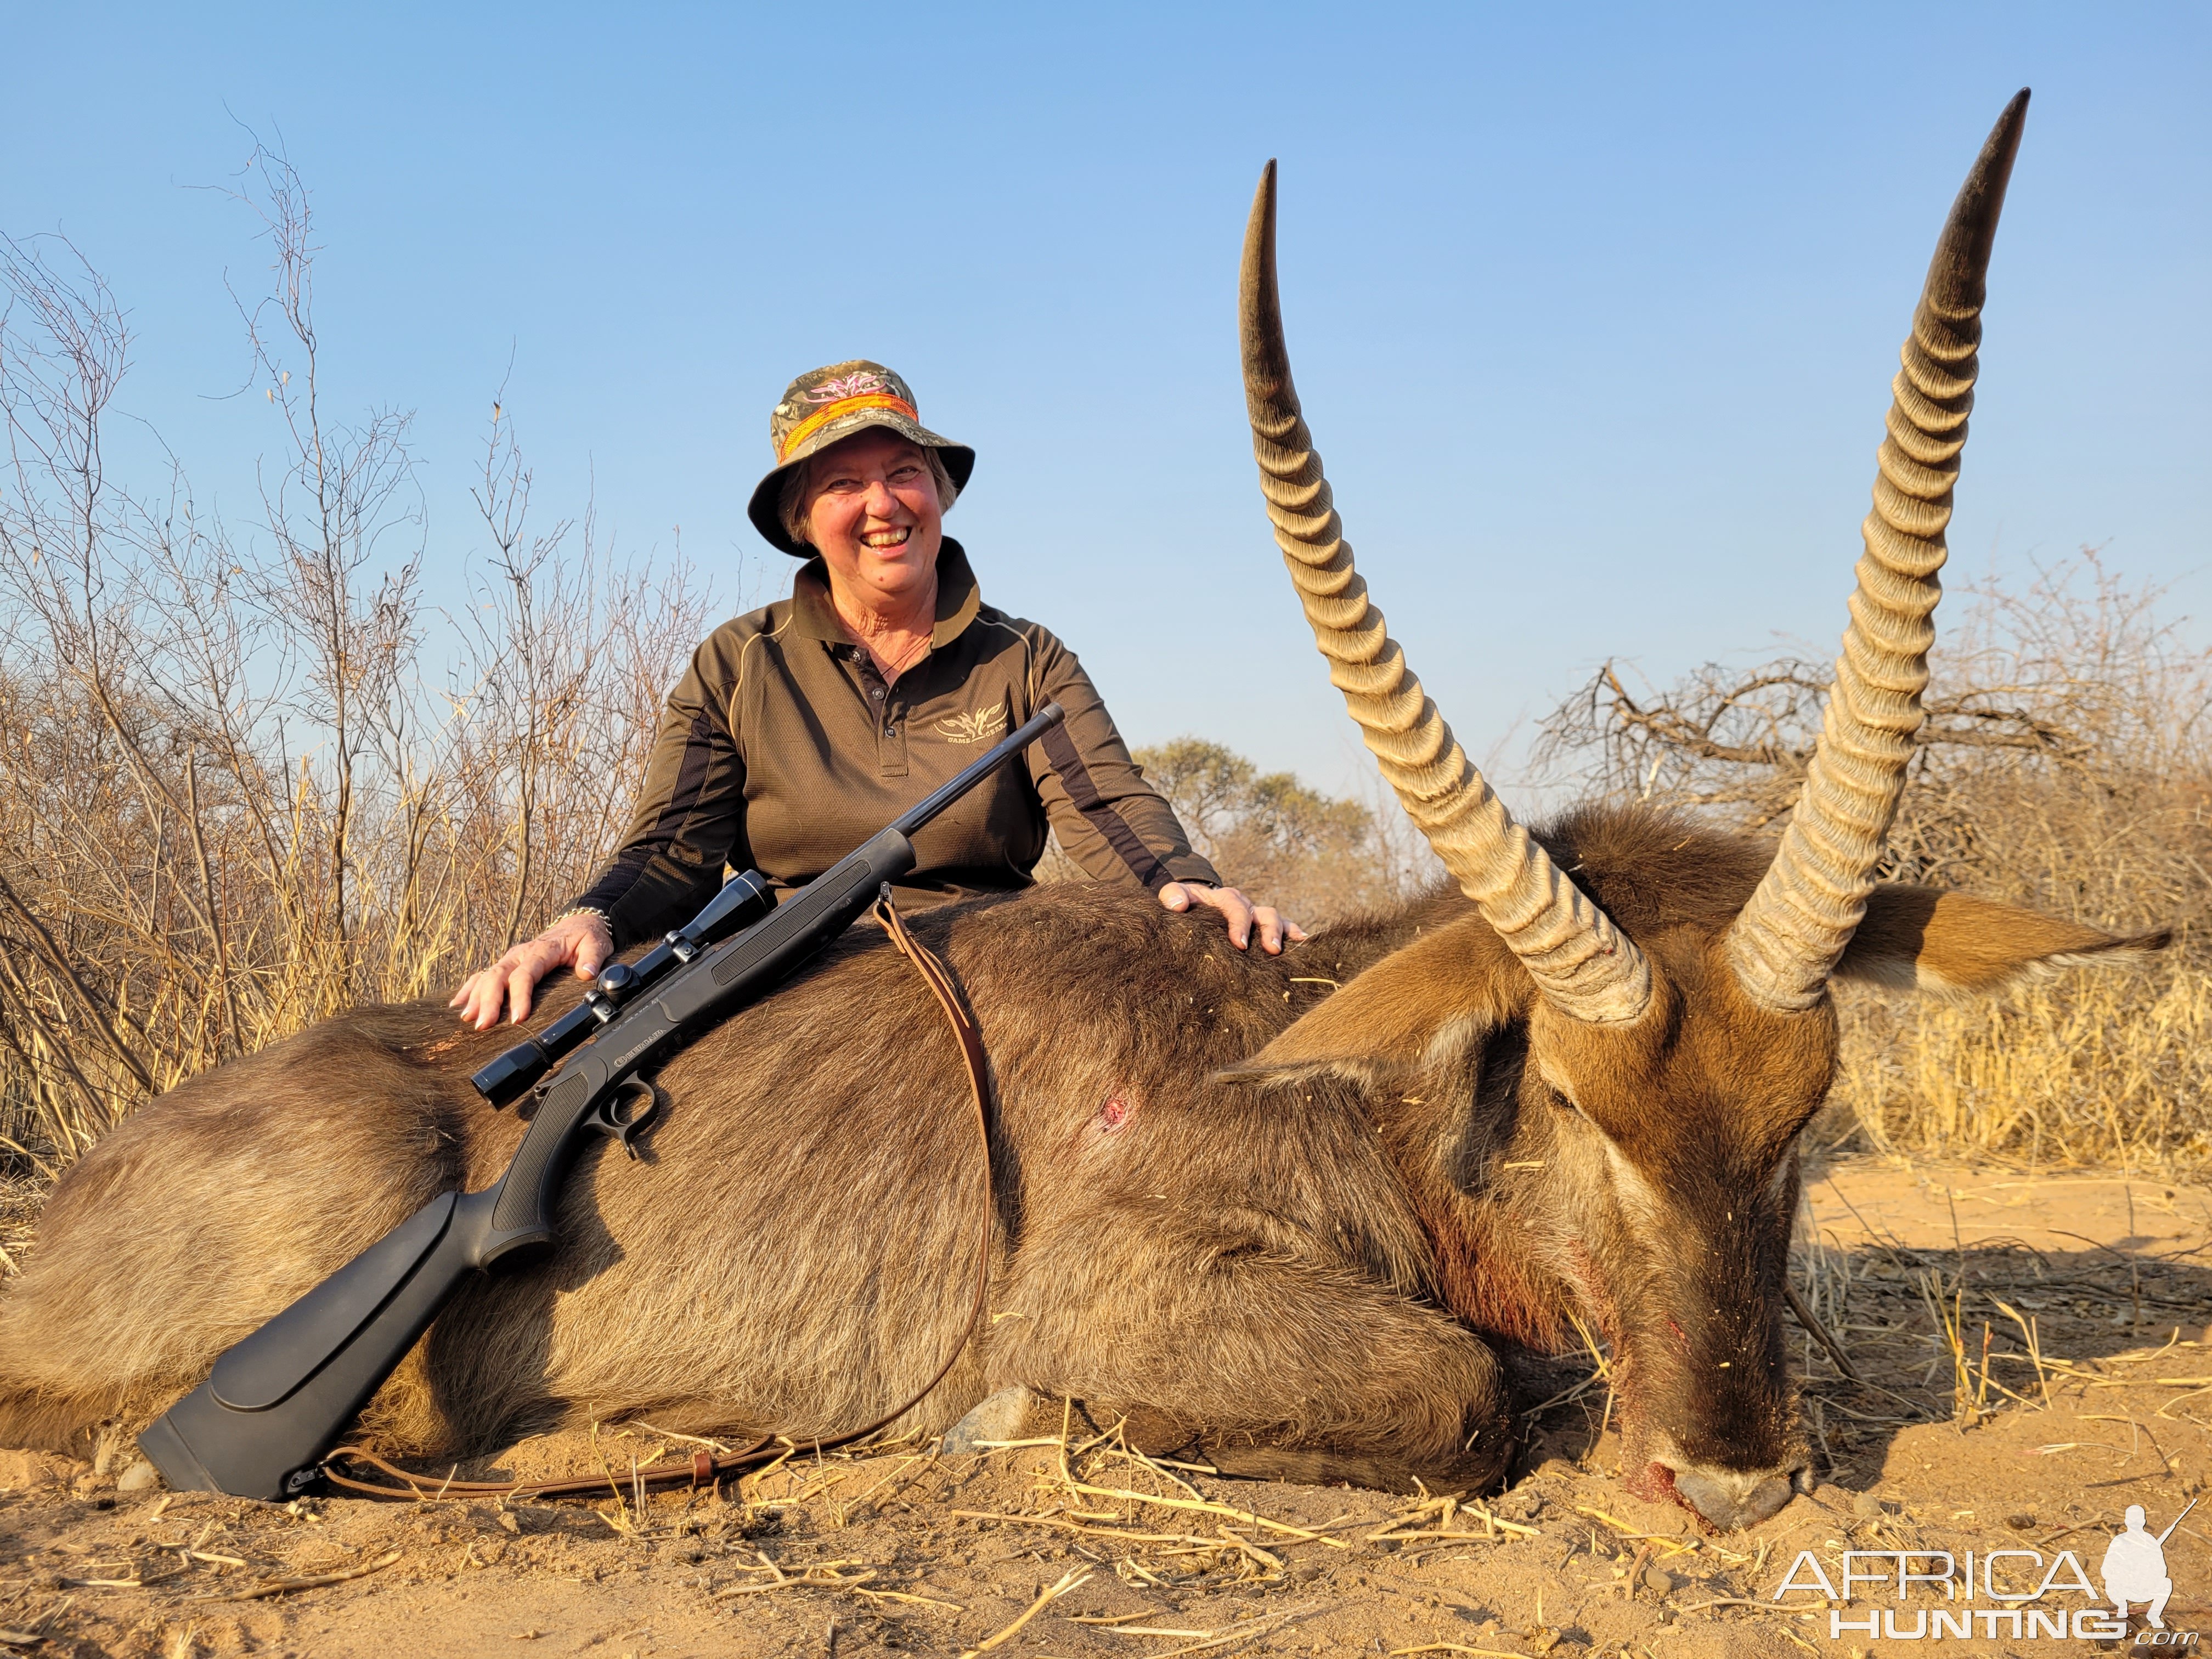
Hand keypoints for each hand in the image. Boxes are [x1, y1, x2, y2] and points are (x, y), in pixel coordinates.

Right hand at [449, 911, 614, 1029]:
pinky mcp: (507, 964)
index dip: (520, 996)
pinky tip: (457, 1005)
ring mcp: (511, 958)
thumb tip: (587, 972)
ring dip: (475, 997)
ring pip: (487, 976)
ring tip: (467, 1019)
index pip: (526, 973)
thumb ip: (592, 957)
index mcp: (542, 950)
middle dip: (488, 1001)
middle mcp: (521, 953)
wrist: (579, 923)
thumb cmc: (586, 936)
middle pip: (499, 975)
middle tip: (482, 1025)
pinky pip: (483, 975)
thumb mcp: (596, 943)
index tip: (518, 1018)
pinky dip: (469, 989)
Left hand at [1158, 882, 1308, 953]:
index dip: (1239, 925)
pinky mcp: (1264, 926)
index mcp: (1225, 899)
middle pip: (1264, 914)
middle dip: (1268, 932)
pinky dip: (1296, 935)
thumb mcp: (1177, 896)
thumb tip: (1177, 906)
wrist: (1196, 903)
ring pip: (1277, 920)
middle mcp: (1246, 905)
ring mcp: (1257, 916)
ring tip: (1287, 952)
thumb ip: (1173, 896)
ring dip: (1284, 935)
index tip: (1240, 944)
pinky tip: (1305, 946)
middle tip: (1271, 950)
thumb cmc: (1187, 904)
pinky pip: (1286, 928)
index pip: (1235, 908)